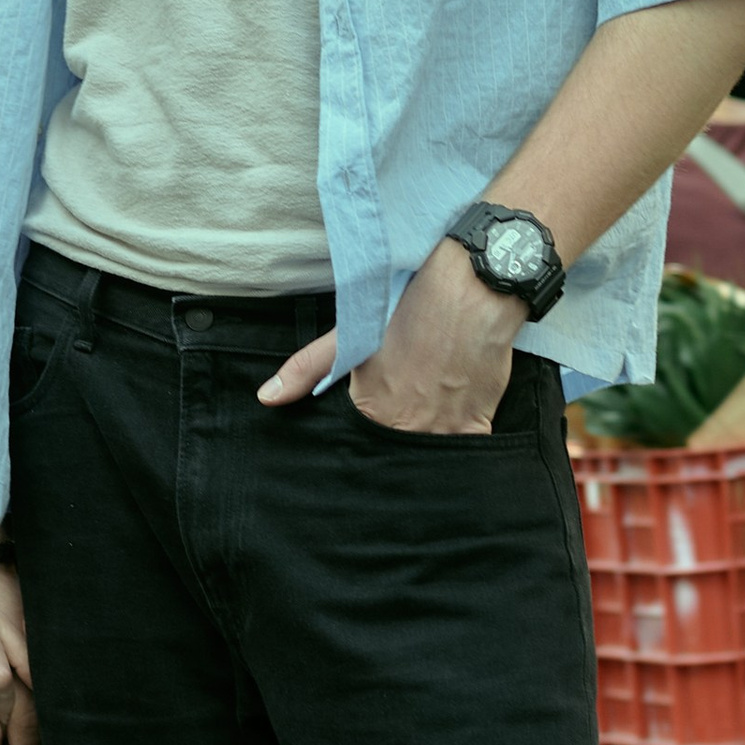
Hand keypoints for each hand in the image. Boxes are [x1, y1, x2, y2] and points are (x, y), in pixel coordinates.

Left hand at [257, 240, 518, 432]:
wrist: (470, 289)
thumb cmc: (408, 306)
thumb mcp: (350, 335)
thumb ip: (307, 370)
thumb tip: (266, 397)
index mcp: (371, 410)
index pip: (362, 443)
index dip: (367, 434)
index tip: (376, 419)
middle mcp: (406, 428)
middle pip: (395, 454)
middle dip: (395, 442)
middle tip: (404, 412)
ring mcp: (444, 430)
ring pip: (429, 455)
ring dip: (426, 443)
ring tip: (428, 415)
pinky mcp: (477, 425)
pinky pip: (465, 452)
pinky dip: (458, 441)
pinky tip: (453, 420)